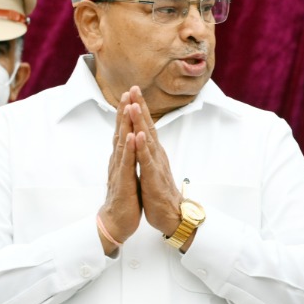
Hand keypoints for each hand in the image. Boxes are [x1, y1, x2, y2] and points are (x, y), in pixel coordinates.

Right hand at [98, 90, 142, 252]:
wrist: (116, 222)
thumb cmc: (124, 198)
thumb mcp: (127, 173)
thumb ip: (127, 157)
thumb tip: (128, 143)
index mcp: (121, 158)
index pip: (123, 131)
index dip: (126, 113)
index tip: (130, 94)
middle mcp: (117, 161)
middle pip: (120, 131)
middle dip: (124, 111)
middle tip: (127, 91)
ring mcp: (119, 170)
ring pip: (122, 143)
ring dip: (125, 124)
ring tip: (128, 106)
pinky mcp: (123, 182)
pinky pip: (126, 163)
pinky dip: (129, 148)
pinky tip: (131, 136)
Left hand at [126, 88, 182, 236]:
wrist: (171, 215)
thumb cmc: (159, 192)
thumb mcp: (151, 167)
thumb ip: (148, 152)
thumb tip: (145, 138)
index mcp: (154, 152)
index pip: (146, 126)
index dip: (140, 108)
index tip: (133, 91)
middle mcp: (156, 154)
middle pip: (148, 126)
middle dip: (140, 107)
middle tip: (134, 88)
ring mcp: (155, 164)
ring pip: (147, 139)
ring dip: (141, 121)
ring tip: (135, 105)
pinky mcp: (153, 177)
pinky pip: (147, 160)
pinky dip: (142, 147)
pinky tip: (139, 135)